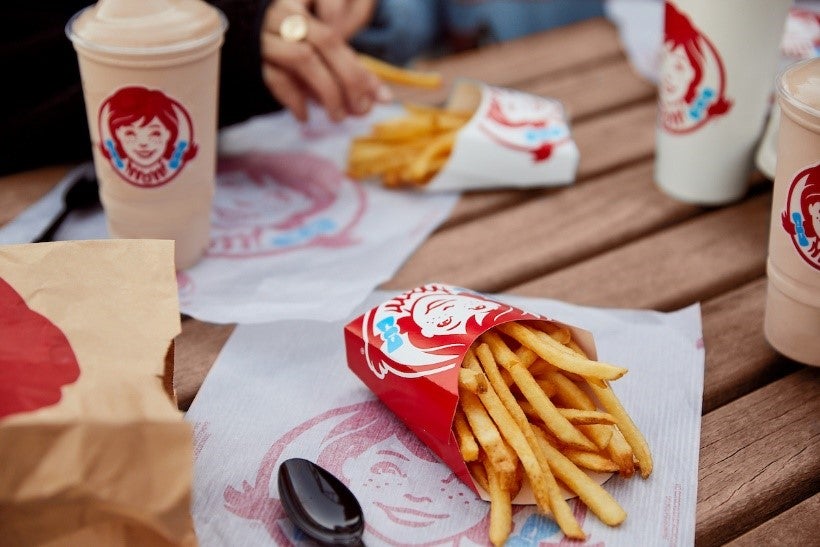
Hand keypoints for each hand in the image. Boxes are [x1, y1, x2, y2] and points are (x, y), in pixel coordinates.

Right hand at [260, 0, 388, 122]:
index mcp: (302, 7)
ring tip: (338, 116)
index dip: (361, 68)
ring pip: (302, 58)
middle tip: (361, 110)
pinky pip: (275, 77)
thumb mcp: (315, 52)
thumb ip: (348, 68)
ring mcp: (264, 36)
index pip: (340, 36)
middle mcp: (284, 15)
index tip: (382, 97)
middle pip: (326, 42)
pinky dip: (294, 99)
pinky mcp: (248, 59)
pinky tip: (305, 116)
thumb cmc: (283, 48)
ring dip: (327, 91)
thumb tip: (384, 98)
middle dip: (350, 79)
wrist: (231, 42)